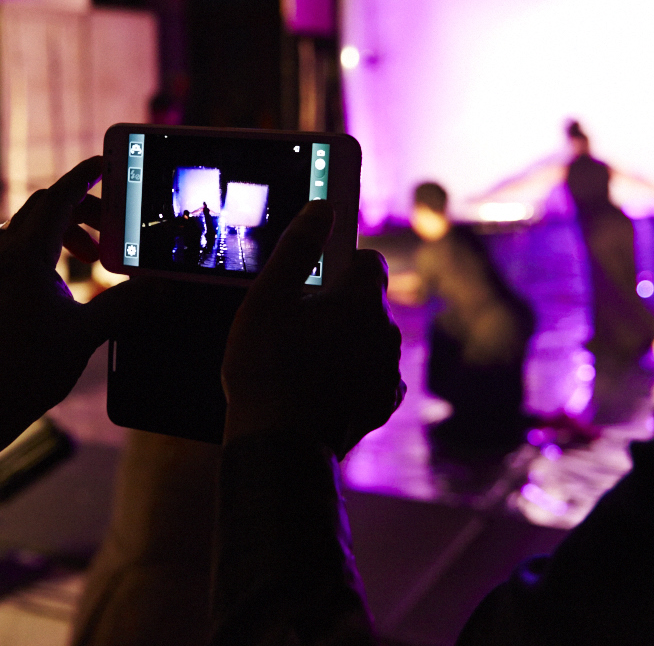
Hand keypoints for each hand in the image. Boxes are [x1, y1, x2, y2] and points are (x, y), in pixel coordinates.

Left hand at [0, 156, 129, 464]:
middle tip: (111, 229)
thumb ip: (127, 303)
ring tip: (92, 257)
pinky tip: (62, 277)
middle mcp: (2, 253)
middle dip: (81, 209)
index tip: (105, 164)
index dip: (84, 177)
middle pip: (44, 208)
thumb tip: (161, 287)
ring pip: (28, 227)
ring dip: (63, 230)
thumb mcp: (87, 333)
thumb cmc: (28, 368)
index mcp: (27, 255)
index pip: (59, 198)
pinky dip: (44, 248)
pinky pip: (16, 248)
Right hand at [222, 201, 403, 457]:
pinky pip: (372, 375)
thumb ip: (297, 247)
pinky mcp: (383, 404)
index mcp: (362, 299)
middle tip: (296, 327)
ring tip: (303, 362)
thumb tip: (321, 206)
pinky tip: (320, 387)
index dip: (339, 266)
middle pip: (368, 302)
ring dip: (347, 342)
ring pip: (370, 339)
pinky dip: (352, 377)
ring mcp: (387, 371)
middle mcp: (386, 331)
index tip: (313, 281)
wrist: (279, 446)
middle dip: (340, 307)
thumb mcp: (267, 299)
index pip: (368, 261)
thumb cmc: (266, 369)